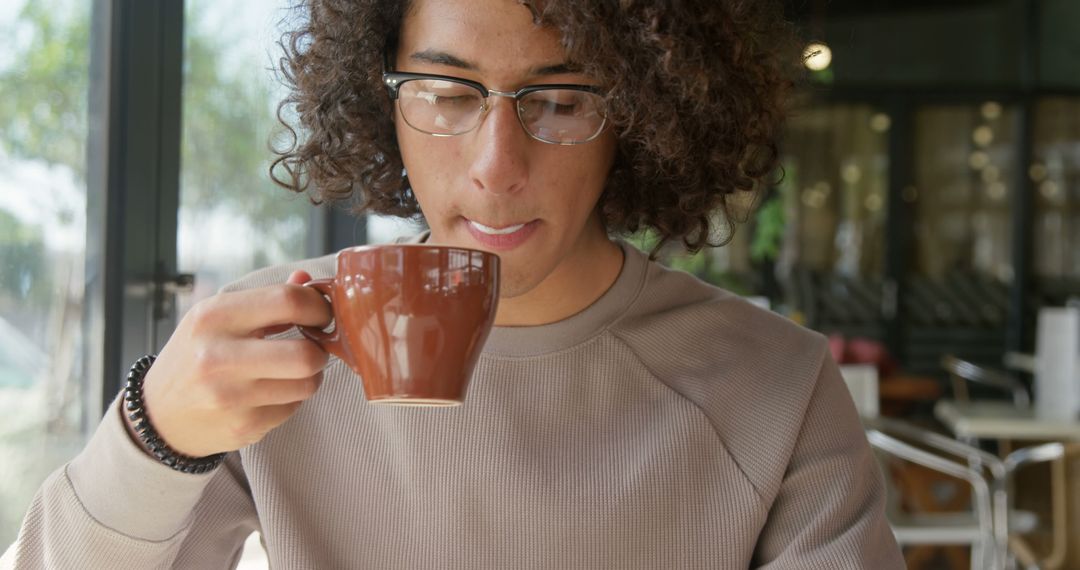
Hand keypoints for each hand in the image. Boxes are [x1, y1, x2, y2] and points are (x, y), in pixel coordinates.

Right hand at [129, 270, 331, 457]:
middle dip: (320, 350)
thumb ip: (266, 298)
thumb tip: (308, 279)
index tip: (321, 314)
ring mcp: (229, 397)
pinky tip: (269, 393)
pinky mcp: (242, 427)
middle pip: (305, 355)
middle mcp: (217, 357)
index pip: (287, 301)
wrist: (160, 414)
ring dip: (310, 376)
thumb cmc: (197, 355)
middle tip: (313, 347)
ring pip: (307, 384)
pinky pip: (294, 408)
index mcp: (214, 316)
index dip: (318, 307)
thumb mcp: (219, 317)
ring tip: (291, 370)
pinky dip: (291, 399)